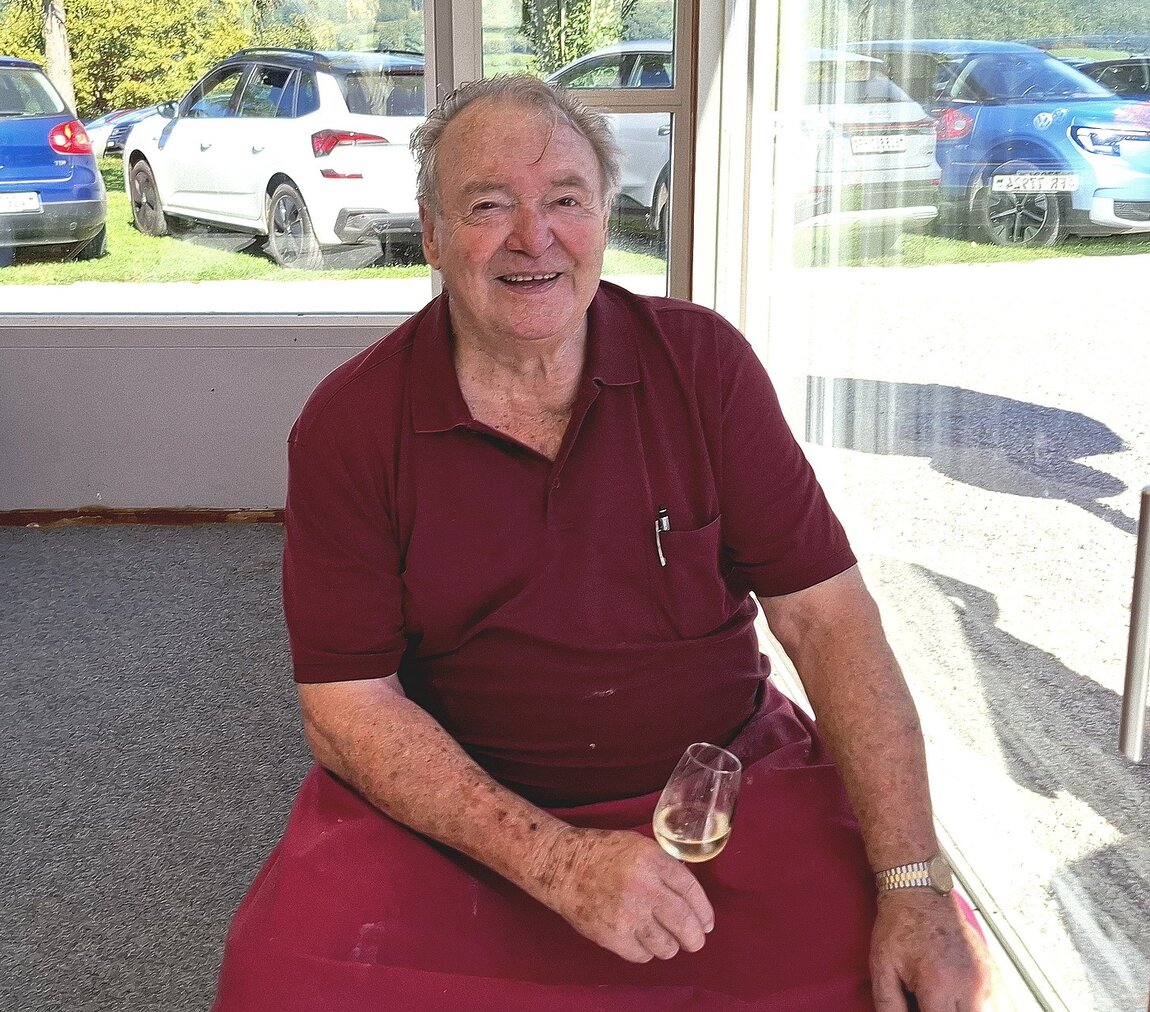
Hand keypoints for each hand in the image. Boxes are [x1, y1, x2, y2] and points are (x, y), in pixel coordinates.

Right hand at [535, 826, 714, 962]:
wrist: (561, 865)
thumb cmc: (602, 853)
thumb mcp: (639, 846)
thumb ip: (665, 866)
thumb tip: (690, 893)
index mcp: (652, 860)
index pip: (692, 890)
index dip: (704, 911)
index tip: (707, 922)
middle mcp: (643, 887)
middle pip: (685, 923)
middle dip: (695, 938)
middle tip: (695, 941)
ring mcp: (627, 913)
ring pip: (666, 946)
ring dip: (669, 946)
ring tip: (662, 938)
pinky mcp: (612, 935)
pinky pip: (643, 955)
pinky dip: (645, 951)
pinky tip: (639, 938)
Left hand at [871, 891, 1006, 1010]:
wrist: (920, 892)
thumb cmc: (900, 925)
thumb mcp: (882, 967)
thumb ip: (889, 1005)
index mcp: (939, 985)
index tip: (919, 1010)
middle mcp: (969, 985)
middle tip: (930, 1005)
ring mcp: (986, 980)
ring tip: (945, 1001)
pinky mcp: (994, 974)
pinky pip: (1000, 1005)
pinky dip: (985, 1009)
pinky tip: (963, 1002)